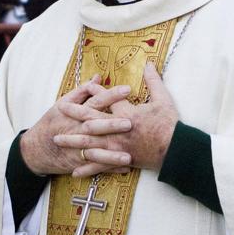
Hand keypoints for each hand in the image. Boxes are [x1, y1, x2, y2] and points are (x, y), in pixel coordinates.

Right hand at [21, 75, 132, 176]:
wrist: (35, 149)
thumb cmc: (52, 122)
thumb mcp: (63, 103)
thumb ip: (82, 91)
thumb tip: (98, 77)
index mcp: (75, 113)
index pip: (95, 101)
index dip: (110, 95)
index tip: (127, 89)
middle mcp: (76, 130)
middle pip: (95, 126)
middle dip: (112, 126)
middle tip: (130, 123)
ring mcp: (76, 148)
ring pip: (95, 151)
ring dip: (112, 155)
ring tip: (129, 156)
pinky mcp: (78, 162)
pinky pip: (95, 166)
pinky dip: (109, 168)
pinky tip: (125, 169)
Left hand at [55, 65, 178, 172]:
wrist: (176, 151)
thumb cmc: (170, 125)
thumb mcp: (164, 99)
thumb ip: (154, 81)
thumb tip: (149, 63)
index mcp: (127, 113)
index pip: (106, 99)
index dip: (95, 91)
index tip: (86, 86)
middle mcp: (118, 130)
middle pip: (90, 120)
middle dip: (74, 114)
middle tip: (59, 110)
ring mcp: (117, 147)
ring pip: (90, 144)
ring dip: (72, 141)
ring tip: (57, 139)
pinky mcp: (120, 160)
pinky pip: (100, 166)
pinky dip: (87, 168)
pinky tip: (74, 171)